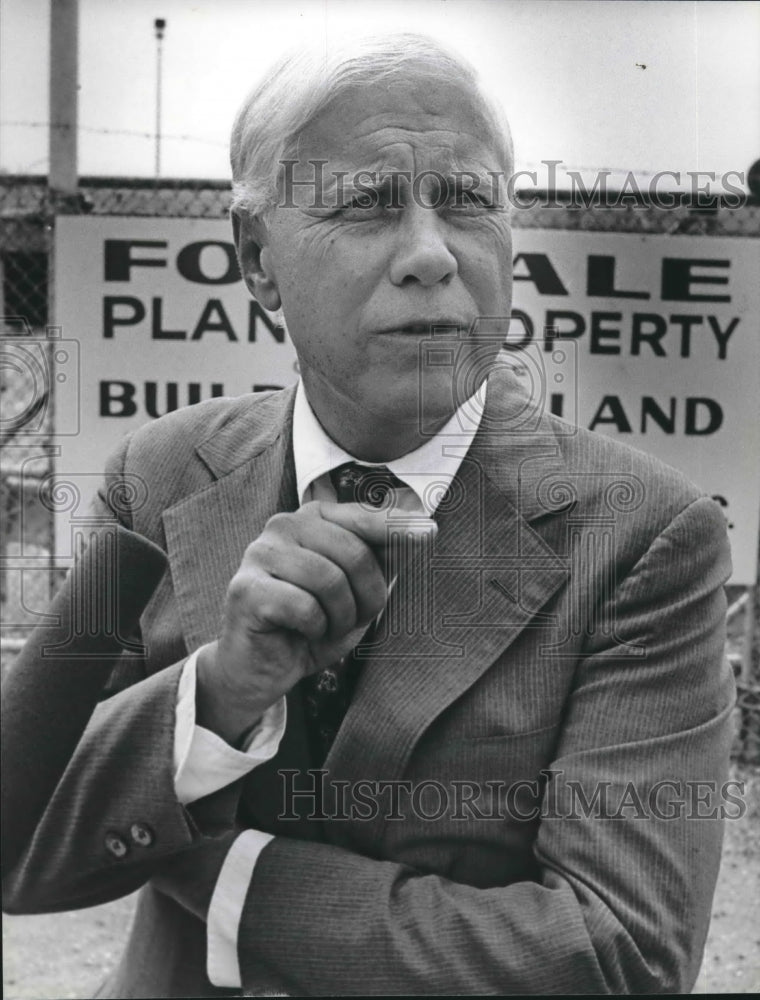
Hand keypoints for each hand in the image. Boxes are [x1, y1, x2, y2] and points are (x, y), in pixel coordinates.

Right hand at [196, 500, 435, 743]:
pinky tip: (302, 633)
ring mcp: (260, 554)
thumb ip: (385, 558)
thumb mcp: (359, 592)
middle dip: (368, 595)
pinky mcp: (247, 589)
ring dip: (341, 616)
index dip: (397, 529)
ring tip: (327, 627)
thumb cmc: (313, 625)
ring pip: (329, 580)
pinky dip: (315, 629)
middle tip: (356, 618)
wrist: (261, 668)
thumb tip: (425, 527)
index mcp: (311, 518)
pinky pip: (304, 607)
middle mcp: (282, 525)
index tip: (430, 534)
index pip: (363, 517)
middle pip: (352, 552)